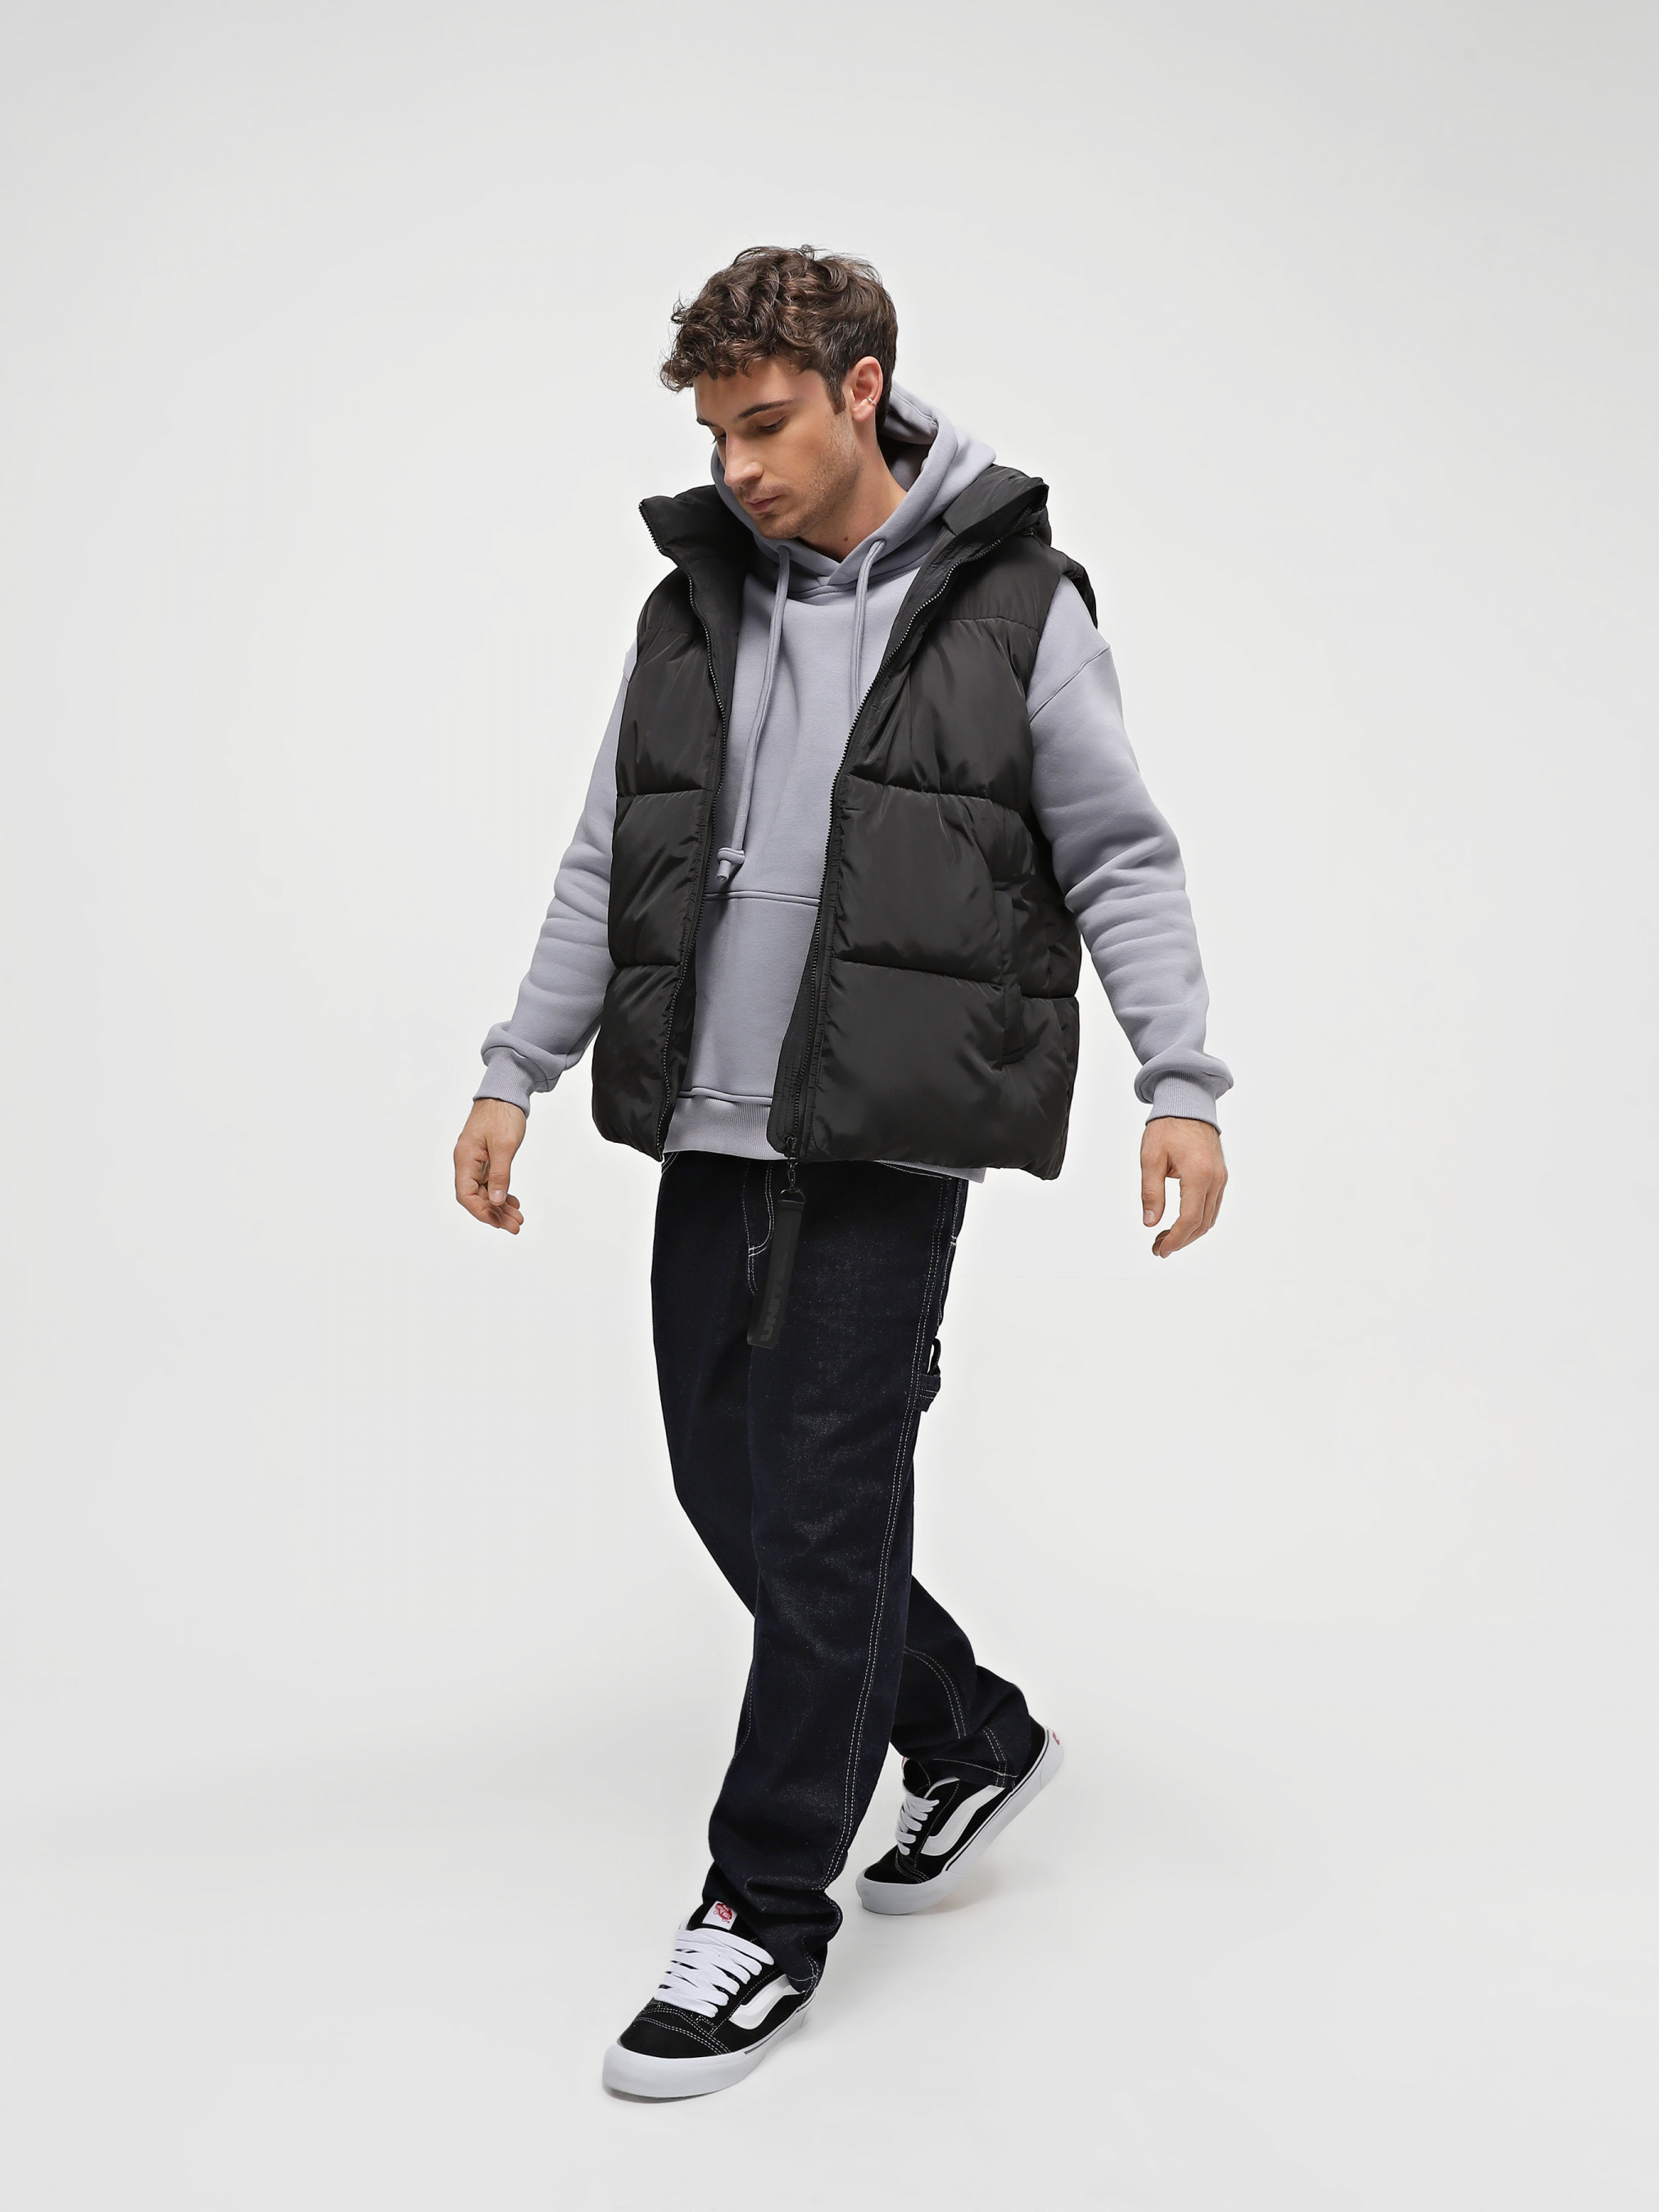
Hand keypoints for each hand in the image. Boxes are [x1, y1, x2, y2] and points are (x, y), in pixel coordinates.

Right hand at [454, 1099, 526, 1232]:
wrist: (506, 1093)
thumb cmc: (502, 1114)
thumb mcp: (504, 1146)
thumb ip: (500, 1174)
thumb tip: (496, 1201)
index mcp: (465, 1159)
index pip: (466, 1195)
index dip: (481, 1212)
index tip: (498, 1223)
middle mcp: (467, 1162)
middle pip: (476, 1197)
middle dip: (495, 1214)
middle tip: (515, 1226)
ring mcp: (476, 1161)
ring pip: (485, 1191)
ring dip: (500, 1206)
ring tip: (517, 1219)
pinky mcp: (486, 1158)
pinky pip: (490, 1182)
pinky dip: (501, 1193)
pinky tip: (512, 1202)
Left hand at [1140, 1116, 1226, 1258]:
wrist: (1187, 1103)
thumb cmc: (1168, 1126)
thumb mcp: (1150, 1158)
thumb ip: (1151, 1192)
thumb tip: (1150, 1221)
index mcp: (1199, 1174)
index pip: (1189, 1219)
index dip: (1175, 1239)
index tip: (1160, 1249)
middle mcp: (1215, 1179)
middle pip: (1202, 1223)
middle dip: (1180, 1241)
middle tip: (1159, 1248)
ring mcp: (1221, 1178)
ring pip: (1209, 1218)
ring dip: (1189, 1233)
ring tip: (1165, 1238)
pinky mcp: (1220, 1176)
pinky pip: (1212, 1206)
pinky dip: (1197, 1220)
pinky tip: (1180, 1223)